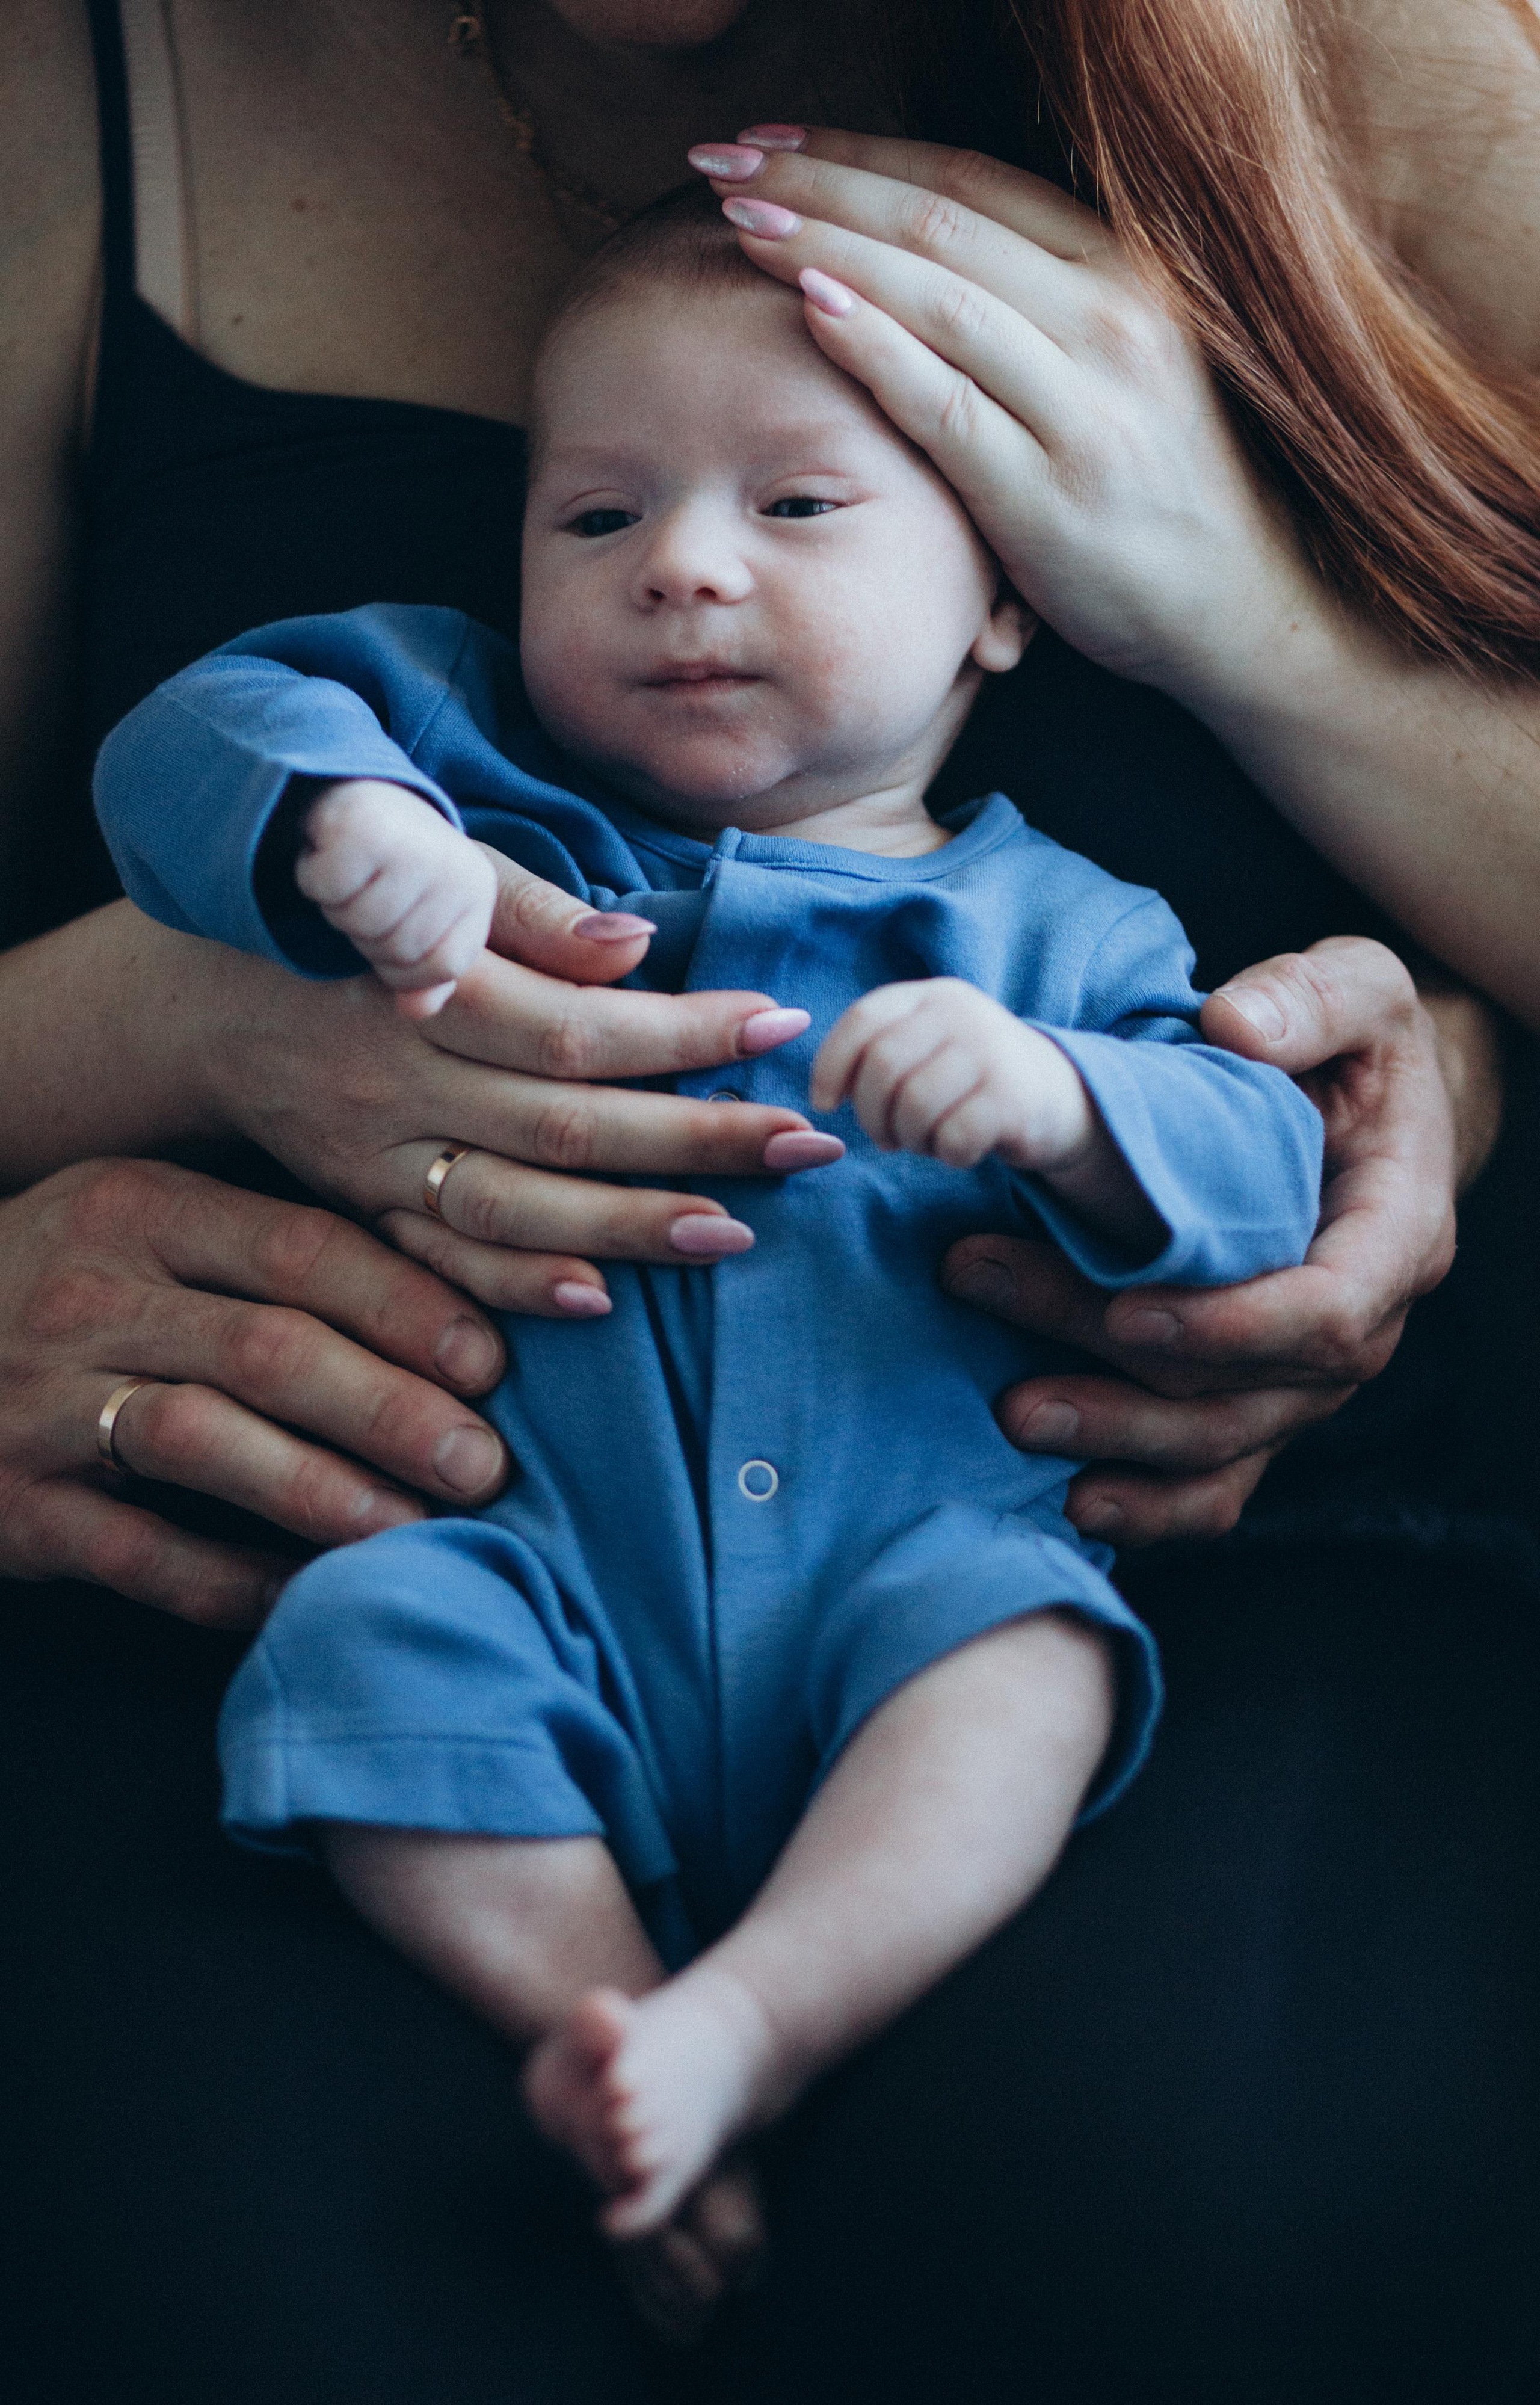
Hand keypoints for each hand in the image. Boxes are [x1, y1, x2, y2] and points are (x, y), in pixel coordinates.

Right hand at [0, 1159, 514, 1623]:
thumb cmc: (68, 1288)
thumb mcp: (150, 1230)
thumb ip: (274, 1253)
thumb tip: (455, 1304)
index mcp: (140, 1209)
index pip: (301, 1249)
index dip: (408, 1307)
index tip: (494, 1362)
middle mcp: (89, 1296)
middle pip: (268, 1347)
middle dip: (391, 1409)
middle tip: (484, 1463)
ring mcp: (40, 1403)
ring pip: (204, 1442)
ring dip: (325, 1492)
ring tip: (418, 1529)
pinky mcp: (16, 1509)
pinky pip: (140, 1553)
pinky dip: (232, 1580)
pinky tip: (308, 1596)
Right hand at [198, 849, 842, 1317]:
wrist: (200, 995)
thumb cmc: (344, 918)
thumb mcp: (425, 876)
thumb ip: (528, 912)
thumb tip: (638, 948)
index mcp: (426, 989)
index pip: (573, 1025)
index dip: (682, 1032)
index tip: (781, 1024)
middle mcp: (399, 1081)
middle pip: (564, 1124)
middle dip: (696, 1139)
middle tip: (808, 1147)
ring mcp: (375, 1156)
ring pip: (513, 1207)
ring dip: (629, 1226)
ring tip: (736, 1234)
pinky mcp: (358, 1206)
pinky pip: (438, 1263)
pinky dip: (515, 1289)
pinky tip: (599, 1300)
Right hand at [297, 779, 499, 1017]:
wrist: (350, 788)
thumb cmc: (389, 865)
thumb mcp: (419, 919)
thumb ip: (427, 973)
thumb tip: (416, 1011)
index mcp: (478, 893)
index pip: (442, 968)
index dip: (403, 963)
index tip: (392, 924)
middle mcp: (455, 865)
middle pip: (397, 950)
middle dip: (367, 934)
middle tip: (364, 891)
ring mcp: (413, 844)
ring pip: (360, 922)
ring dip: (340, 905)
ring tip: (351, 874)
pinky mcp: (363, 826)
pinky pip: (327, 888)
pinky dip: (313, 877)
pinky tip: (326, 852)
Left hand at [689, 127, 1315, 701]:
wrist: (1233, 606)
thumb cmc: (1152, 488)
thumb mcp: (1113, 367)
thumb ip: (1033, 304)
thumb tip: (914, 244)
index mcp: (1126, 274)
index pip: (970, 184)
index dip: (862, 152)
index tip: (772, 138)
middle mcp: (1112, 321)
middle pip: (939, 222)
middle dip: (821, 181)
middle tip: (723, 159)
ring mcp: (1085, 406)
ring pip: (935, 296)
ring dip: (826, 247)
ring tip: (739, 218)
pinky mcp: (1049, 492)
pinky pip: (944, 402)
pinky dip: (873, 347)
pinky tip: (807, 306)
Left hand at [812, 979, 1090, 1167]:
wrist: (1064, 1096)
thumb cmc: (974, 1079)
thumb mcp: (929, 1045)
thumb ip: (880, 1051)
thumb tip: (824, 1096)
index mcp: (932, 995)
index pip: (862, 1020)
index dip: (831, 1065)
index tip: (825, 1102)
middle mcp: (962, 1014)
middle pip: (881, 1069)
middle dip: (870, 1115)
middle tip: (886, 1137)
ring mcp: (991, 1053)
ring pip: (913, 1107)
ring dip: (910, 1139)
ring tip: (927, 1141)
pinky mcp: (1013, 1099)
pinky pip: (952, 1138)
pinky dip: (946, 1156)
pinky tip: (961, 1150)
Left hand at [939, 938, 1457, 1542]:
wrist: (1367, 1111)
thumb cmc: (1355, 1048)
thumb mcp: (1360, 989)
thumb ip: (1310, 997)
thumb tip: (1237, 1028)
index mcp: (1393, 1236)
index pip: (1327, 1313)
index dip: (1229, 1323)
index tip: (1127, 1305)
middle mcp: (1359, 1327)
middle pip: (1248, 1385)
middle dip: (1124, 1369)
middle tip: (994, 1306)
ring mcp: (1306, 1380)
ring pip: (1222, 1444)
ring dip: (1116, 1437)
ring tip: (1013, 1414)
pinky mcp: (1258, 1403)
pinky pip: (1216, 1482)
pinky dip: (1150, 1504)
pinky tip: (1071, 1501)